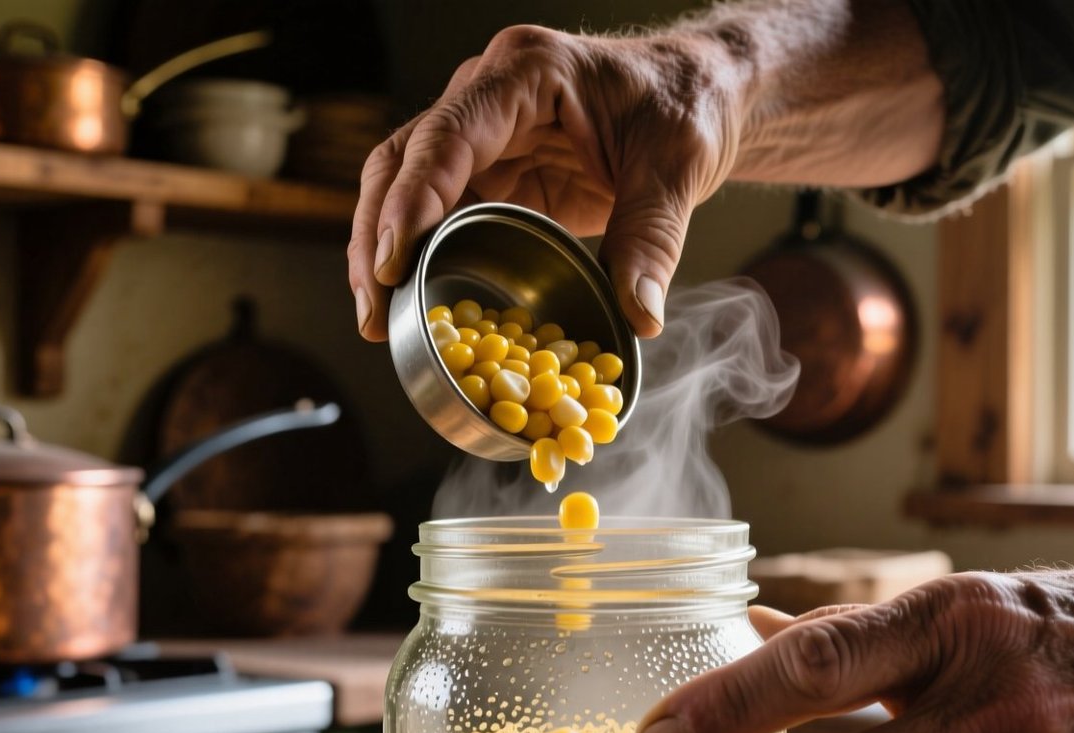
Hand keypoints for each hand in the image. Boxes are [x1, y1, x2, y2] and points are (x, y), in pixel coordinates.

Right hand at [347, 24, 747, 340]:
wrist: (701, 94)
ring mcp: (484, 135)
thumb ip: (652, 239)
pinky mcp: (494, 173)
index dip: (411, 199)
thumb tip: (638, 316)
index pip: (448, 135)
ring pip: (406, 188)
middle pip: (403, 160)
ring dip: (386, 252)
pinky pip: (439, 213)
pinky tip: (412, 303)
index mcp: (527, 72)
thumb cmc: (687, 107)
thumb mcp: (678, 170)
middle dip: (377, 236)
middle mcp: (488, 95)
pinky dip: (421, 257)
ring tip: (376, 320)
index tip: (393, 262)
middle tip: (372, 309)